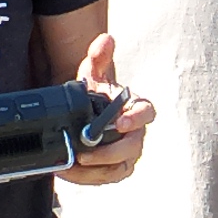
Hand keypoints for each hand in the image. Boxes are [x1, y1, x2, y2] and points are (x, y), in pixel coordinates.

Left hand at [57, 33, 154, 189]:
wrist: (88, 114)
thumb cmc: (96, 95)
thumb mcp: (93, 74)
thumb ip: (99, 57)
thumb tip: (105, 38)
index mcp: (138, 108)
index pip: (147, 113)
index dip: (136, 119)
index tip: (120, 123)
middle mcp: (137, 133)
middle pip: (132, 147)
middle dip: (109, 152)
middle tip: (85, 152)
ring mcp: (129, 153)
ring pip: (120, 167)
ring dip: (96, 169)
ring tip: (73, 165)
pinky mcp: (117, 169)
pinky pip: (109, 178)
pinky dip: (89, 178)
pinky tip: (70, 173)